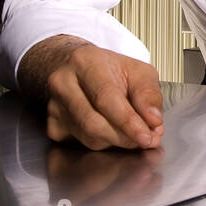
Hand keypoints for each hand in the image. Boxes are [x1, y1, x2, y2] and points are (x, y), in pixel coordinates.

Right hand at [44, 44, 164, 149]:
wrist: (78, 67)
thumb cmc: (109, 69)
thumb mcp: (138, 71)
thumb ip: (149, 94)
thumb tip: (153, 121)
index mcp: (85, 62)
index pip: (105, 98)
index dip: (128, 122)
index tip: (147, 137)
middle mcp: (63, 82)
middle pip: (93, 123)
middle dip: (125, 136)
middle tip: (147, 138)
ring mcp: (54, 105)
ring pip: (88, 137)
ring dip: (117, 140)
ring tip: (132, 131)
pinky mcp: (52, 124)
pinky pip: (81, 144)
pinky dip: (103, 143)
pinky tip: (112, 130)